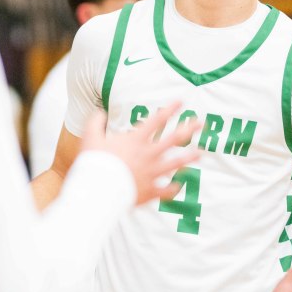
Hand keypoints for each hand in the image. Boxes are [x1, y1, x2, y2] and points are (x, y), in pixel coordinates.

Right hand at [80, 105, 199, 204]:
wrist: (98, 190)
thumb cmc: (94, 163)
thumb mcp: (90, 137)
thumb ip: (95, 122)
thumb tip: (99, 112)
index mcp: (136, 141)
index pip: (156, 120)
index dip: (170, 109)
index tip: (181, 101)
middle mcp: (148, 155)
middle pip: (173, 139)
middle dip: (188, 129)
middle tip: (201, 122)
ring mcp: (152, 173)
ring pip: (176, 164)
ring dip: (189, 158)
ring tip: (200, 153)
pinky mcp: (150, 191)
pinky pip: (166, 190)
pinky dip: (173, 188)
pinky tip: (178, 186)